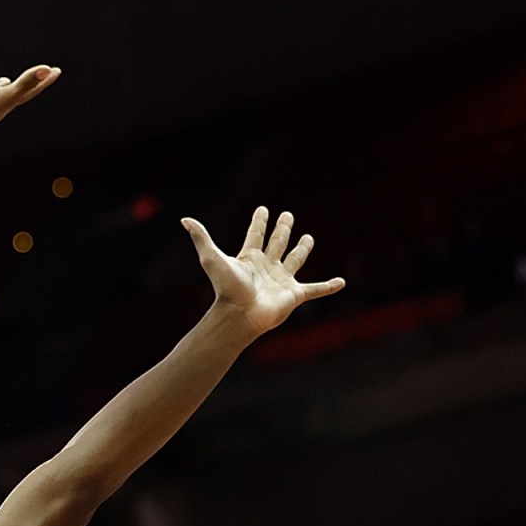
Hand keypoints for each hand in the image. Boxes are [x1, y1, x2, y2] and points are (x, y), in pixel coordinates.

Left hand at [183, 207, 344, 337]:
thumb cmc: (227, 289)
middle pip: (276, 242)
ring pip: (295, 260)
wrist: (240, 315)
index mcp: (250, 258)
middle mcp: (267, 266)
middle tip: (288, 215)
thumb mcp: (213, 259)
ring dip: (302, 249)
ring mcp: (281, 280)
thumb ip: (201, 238)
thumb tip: (184, 219)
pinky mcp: (294, 294)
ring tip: (308, 238)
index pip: (256, 234)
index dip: (259, 221)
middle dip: (282, 229)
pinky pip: (315, 290)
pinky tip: (341, 283)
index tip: (263, 209)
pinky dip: (328, 287)